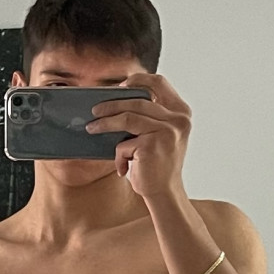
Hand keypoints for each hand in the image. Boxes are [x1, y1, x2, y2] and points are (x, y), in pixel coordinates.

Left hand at [85, 73, 191, 199]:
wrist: (165, 194)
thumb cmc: (157, 165)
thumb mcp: (159, 136)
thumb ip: (150, 117)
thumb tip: (116, 101)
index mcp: (182, 113)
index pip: (160, 83)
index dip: (138, 79)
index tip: (121, 85)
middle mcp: (178, 120)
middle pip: (137, 101)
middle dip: (112, 105)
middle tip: (95, 110)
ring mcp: (167, 131)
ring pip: (127, 118)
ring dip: (105, 123)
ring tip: (92, 128)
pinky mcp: (152, 145)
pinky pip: (125, 144)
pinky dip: (119, 156)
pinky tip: (122, 167)